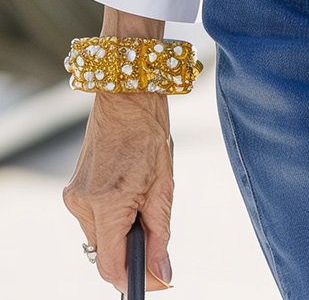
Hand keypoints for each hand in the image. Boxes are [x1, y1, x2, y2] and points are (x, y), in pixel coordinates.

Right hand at [63, 90, 173, 291]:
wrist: (126, 98)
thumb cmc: (149, 136)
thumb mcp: (164, 186)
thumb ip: (160, 234)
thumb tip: (161, 273)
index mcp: (107, 203)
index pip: (111, 264)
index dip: (133, 278)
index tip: (155, 281)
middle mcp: (82, 204)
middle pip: (105, 252)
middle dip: (129, 250)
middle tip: (154, 230)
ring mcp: (73, 196)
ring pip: (99, 236)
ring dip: (120, 230)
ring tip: (141, 197)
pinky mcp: (72, 190)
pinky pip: (92, 219)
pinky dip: (111, 216)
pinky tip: (126, 190)